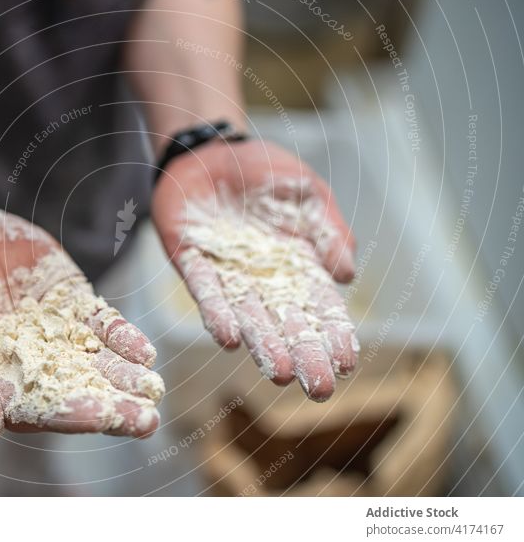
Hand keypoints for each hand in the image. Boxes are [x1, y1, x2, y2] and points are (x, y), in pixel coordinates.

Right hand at [0, 195, 162, 440]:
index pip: (39, 408)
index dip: (73, 413)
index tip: (105, 419)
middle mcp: (30, 364)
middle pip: (77, 391)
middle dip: (112, 407)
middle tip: (146, 420)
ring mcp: (54, 333)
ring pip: (95, 361)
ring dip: (125, 376)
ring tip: (153, 388)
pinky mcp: (71, 302)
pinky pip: (101, 324)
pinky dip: (122, 336)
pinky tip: (144, 351)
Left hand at [151, 139, 357, 400]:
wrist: (210, 152)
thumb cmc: (264, 171)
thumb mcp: (306, 192)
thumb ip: (328, 229)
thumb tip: (347, 275)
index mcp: (297, 264)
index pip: (320, 306)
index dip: (334, 333)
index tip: (347, 362)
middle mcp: (263, 279)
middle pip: (287, 323)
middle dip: (304, 354)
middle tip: (319, 389)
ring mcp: (228, 275)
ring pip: (249, 317)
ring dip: (264, 344)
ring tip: (279, 373)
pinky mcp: (194, 264)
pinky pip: (206, 293)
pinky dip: (218, 313)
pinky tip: (229, 337)